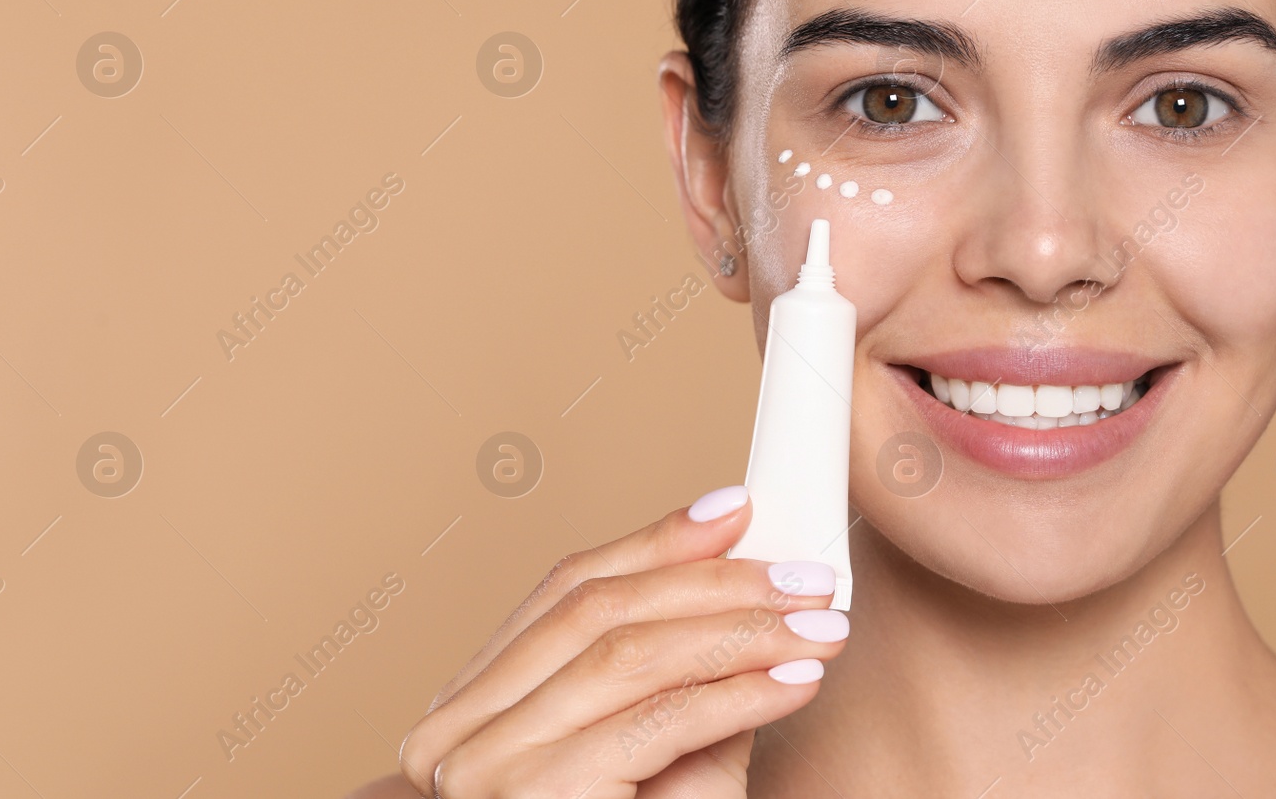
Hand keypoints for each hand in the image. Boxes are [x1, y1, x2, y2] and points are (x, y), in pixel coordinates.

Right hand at [395, 485, 848, 796]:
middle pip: (597, 608)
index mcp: (474, 699)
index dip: (656, 539)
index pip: (566, 587)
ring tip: (819, 623)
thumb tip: (753, 575)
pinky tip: (796, 679)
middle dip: (713, 581)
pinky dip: (735, 692)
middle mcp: (457, 726)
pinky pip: (651, 723)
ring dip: (739, 629)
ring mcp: (482, 767)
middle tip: (804, 575)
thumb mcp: (659, 752)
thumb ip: (688, 671)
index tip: (737, 508)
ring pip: (624, 654)